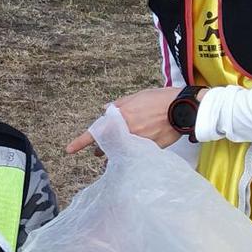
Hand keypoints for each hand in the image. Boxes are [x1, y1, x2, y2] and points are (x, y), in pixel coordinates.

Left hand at [67, 87, 189, 155]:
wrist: (183, 109)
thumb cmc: (160, 99)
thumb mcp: (136, 96)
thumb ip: (119, 105)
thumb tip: (106, 109)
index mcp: (120, 118)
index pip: (96, 132)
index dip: (81, 142)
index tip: (69, 149)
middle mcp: (126, 133)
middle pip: (107, 146)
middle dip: (102, 148)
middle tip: (100, 150)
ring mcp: (137, 143)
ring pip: (120, 153)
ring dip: (117, 152)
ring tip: (119, 150)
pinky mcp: (149, 151)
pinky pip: (135, 154)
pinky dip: (133, 152)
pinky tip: (137, 148)